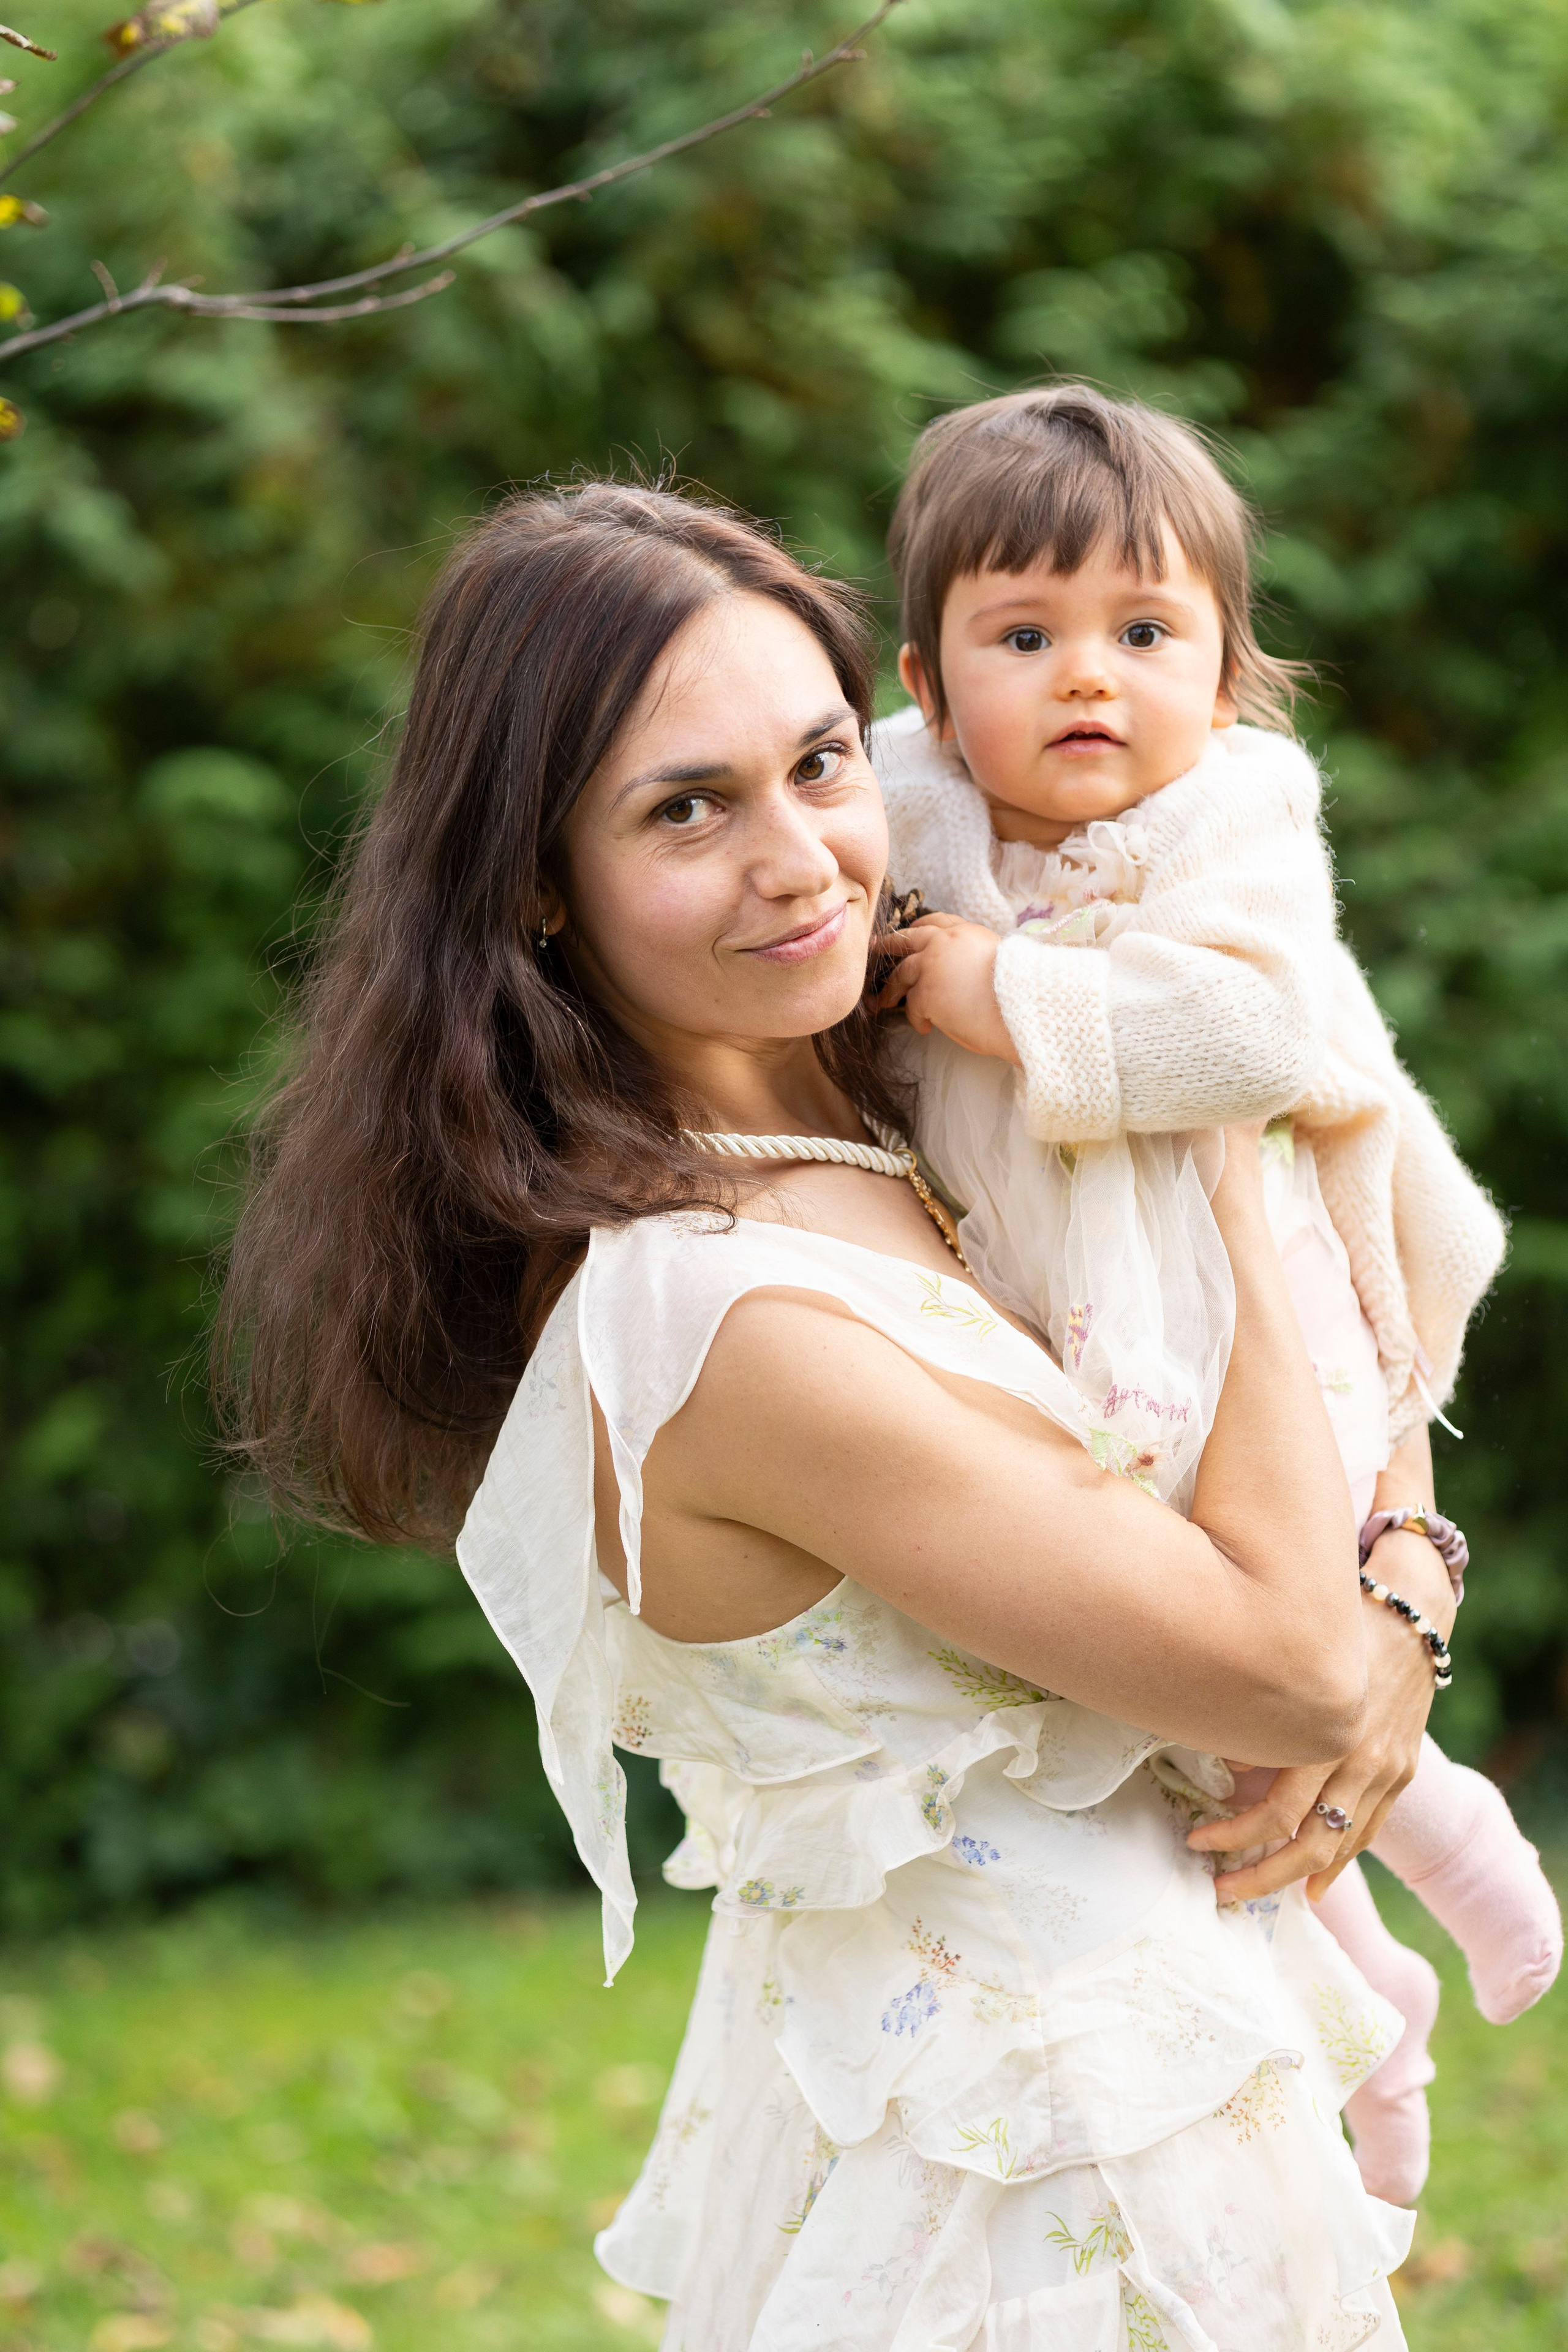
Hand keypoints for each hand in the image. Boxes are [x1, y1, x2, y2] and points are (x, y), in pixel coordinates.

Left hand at [875, 912, 1019, 1062]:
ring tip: (884, 1002)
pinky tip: (926, 1028)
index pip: (936, 922)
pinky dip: (916, 1018)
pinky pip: (911, 1006)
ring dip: (891, 990)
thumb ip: (971, 958)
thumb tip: (955, 974)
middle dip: (889, 946)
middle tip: (876, 950)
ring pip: (901, 974)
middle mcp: (944, 943)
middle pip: (907, 940)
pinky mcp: (925, 993)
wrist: (1022, 1007)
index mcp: (966, 933)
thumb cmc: (1018, 992)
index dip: (919, 928)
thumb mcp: (997, 961)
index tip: (908, 934)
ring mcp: (931, 966)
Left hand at [1186, 1522, 1453, 1901]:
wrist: (1413, 1619)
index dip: (1234, 1835)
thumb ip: (1264, 1719)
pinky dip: (1341, 1860)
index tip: (1196, 1841)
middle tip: (1220, 1891)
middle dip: (1261, 1874)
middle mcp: (1362, 1761)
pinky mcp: (1403, 1773)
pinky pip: (1370, 1830)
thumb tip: (1224, 1764)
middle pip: (1310, 1842)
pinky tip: (1314, 1883)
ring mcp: (1388, 1771)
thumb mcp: (1296, 1664)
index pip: (1277, 1812)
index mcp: (1328, 1735)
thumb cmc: (1341, 1631)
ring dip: (1295, 1875)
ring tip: (1254, 1890)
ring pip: (1341, 1846)